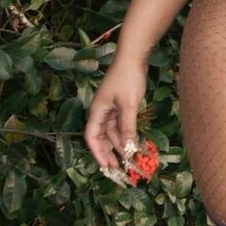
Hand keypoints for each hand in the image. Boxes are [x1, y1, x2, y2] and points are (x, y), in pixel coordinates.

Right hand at [83, 53, 147, 174]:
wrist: (133, 57)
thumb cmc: (127, 78)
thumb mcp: (128, 105)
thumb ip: (127, 127)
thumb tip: (128, 147)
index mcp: (97, 111)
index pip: (92, 137)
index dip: (97, 152)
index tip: (106, 166)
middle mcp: (101, 111)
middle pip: (101, 137)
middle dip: (108, 153)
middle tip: (117, 168)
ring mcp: (110, 108)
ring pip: (112, 132)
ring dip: (119, 145)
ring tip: (128, 160)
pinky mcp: (120, 104)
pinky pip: (120, 124)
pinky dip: (126, 134)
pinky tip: (133, 143)